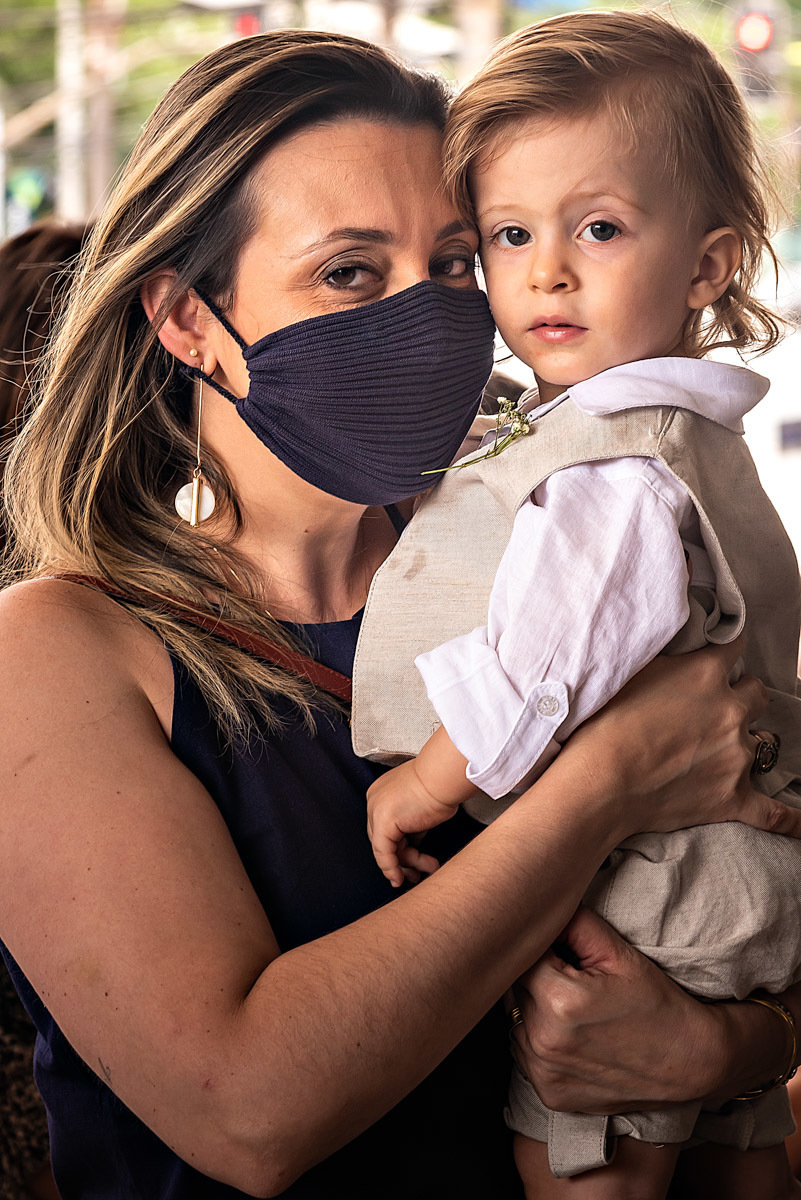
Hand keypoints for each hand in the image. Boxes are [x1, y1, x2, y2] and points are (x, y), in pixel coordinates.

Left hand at [366, 761, 456, 887]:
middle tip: (415, 874)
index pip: (384, 826)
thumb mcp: (422, 805)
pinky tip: (400, 879)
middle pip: (384, 838)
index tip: (411, 861)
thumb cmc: (441, 786)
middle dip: (402, 858)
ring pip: (385, 848)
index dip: (397, 847)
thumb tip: (413, 842)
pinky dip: (391, 869)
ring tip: (427, 871)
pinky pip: (383, 853)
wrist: (444, 777)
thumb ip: (412, 822)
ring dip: (406, 864)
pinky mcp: (383, 823)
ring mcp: (376, 810)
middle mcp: (374, 800)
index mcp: (381, 792)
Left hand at [511, 906, 725, 1112]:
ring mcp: (544, 1072)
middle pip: (514, 988)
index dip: (541, 948)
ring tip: (573, 1007)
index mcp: (559, 1000)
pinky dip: (539, 1041)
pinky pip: (525, 1054)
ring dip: (532, 1008)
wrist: (688, 1060)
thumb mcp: (618, 952)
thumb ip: (573, 923)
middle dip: (534, 976)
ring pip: (515, 1020)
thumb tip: (539, 908)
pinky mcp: (548, 1093)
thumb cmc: (655, 1001)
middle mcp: (544, 1040)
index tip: (562, 951)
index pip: (521, 957)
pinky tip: (571, 1035)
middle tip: (570, 977)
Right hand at [568, 635, 800, 839]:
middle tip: (715, 709)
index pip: (733, 647)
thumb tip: (684, 651)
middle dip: (742, 699)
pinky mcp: (733, 798)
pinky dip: (789, 820)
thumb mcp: (634, 671)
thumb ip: (669, 661)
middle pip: (757, 695)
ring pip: (765, 742)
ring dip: (749, 742)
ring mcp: (737, 757)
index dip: (725, 653)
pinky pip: (773, 812)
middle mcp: (731, 710)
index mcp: (705, 674)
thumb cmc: (605, 724)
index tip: (720, 657)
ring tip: (724, 750)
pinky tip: (799, 823)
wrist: (601, 780)